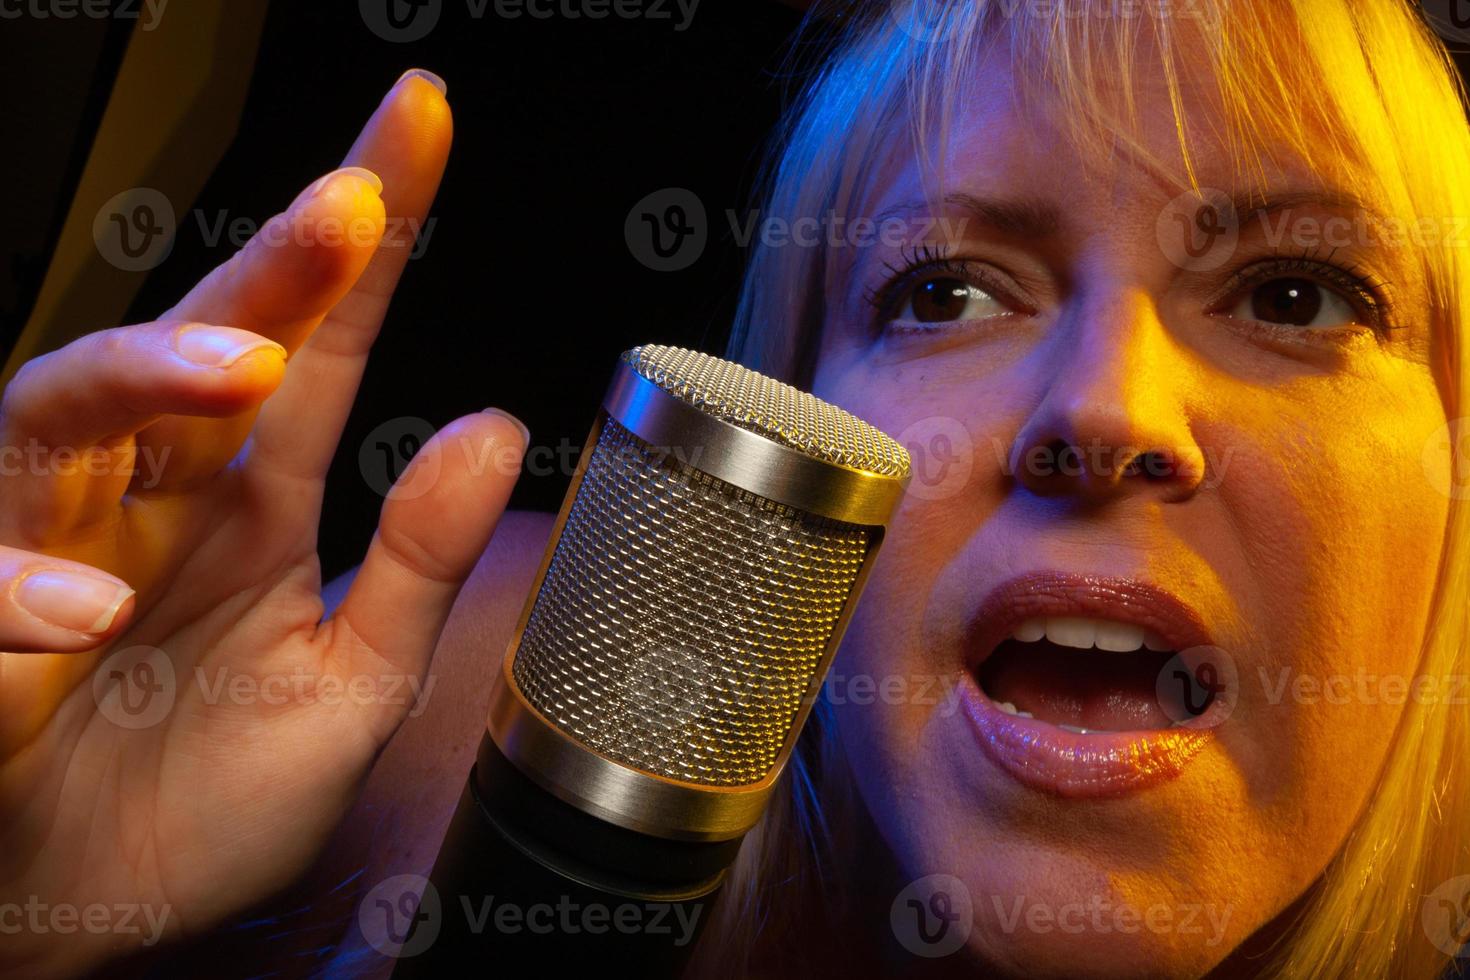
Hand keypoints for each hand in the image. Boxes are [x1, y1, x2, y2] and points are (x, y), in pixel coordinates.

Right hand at [0, 69, 526, 976]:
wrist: (96, 914)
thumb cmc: (211, 798)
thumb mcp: (351, 688)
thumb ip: (415, 563)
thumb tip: (492, 428)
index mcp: (250, 499)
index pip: (320, 345)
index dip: (365, 245)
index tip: (418, 128)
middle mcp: (147, 499)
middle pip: (198, 347)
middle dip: (273, 266)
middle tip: (352, 201)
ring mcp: (46, 554)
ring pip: (57, 412)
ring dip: (144, 374)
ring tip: (247, 367)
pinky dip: (15, 589)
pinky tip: (88, 608)